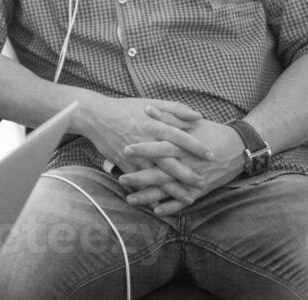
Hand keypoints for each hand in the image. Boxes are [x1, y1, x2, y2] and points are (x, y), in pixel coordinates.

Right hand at [76, 96, 213, 204]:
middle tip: (203, 183)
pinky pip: (139, 182)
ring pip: (157, 176)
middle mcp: (146, 142)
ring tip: (189, 198)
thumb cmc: (126, 108)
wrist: (96, 116)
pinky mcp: (124, 164)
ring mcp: (134, 155)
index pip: (180, 137)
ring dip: (173, 189)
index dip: (196, 147)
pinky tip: (162, 203)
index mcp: (154, 125)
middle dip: (188, 174)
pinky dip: (150, 193)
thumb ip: (176, 109)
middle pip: (170, 161)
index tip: (211, 156)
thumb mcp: (152, 103)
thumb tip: (199, 116)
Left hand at [118, 115, 245, 215]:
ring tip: (129, 199)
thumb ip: (168, 116)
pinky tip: (156, 211)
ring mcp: (194, 179)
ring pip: (168, 190)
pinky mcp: (201, 190)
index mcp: (183, 145)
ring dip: (149, 196)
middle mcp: (187, 164)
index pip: (161, 147)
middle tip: (121, 179)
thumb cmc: (211, 131)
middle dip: (141, 177)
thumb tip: (147, 108)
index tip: (126, 150)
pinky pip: (184, 201)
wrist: (239, 148)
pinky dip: (171, 207)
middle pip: (161, 172)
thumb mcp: (190, 122)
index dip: (144, 149)